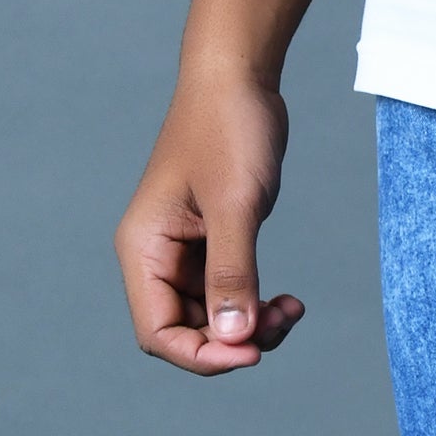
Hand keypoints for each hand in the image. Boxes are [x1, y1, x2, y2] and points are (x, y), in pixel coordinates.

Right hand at [115, 69, 304, 373]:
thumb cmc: (228, 129)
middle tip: (283, 321)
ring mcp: (184, 254)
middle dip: (235, 342)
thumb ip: (233, 274)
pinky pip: (230, 298)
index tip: (253, 350)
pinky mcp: (212, 246)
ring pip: (213, 321)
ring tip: (292, 310)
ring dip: (252, 328)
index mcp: (144, 248)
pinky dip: (258, 308)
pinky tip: (288, 301)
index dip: (203, 355)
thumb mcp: (234, 206)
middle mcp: (157, 257)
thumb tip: (234, 337)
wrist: (239, 80)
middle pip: (186, 334)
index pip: (158, 333)